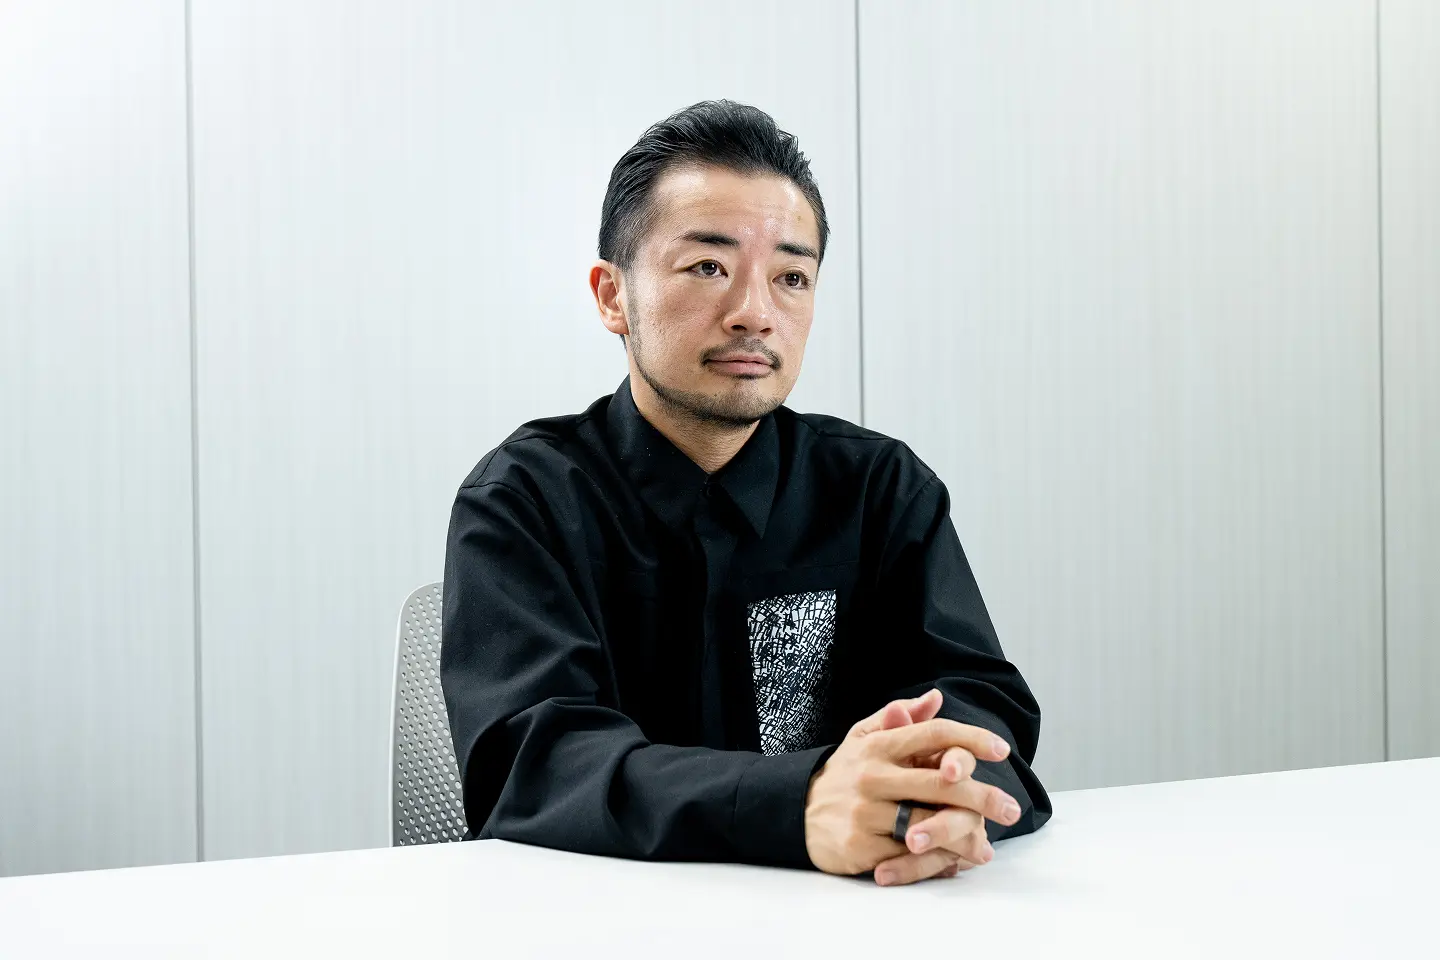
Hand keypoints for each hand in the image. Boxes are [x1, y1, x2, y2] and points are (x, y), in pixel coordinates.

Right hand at [803, 689, 1016, 880]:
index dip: (971, 738)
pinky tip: (955, 862)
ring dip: (964, 835)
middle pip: (940, 783)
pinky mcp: (861, 846)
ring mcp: (866, 812)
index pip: (933, 733)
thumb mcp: (863, 737)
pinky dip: (935, 860)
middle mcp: (873, 776)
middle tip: (1011, 808)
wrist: (797, 812)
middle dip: (982, 796)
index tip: (1001, 750)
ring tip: (986, 845)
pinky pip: (908, 855)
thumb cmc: (843, 773)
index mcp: (878, 746)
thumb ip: (899, 718)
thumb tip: (935, 697)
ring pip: (928, 823)